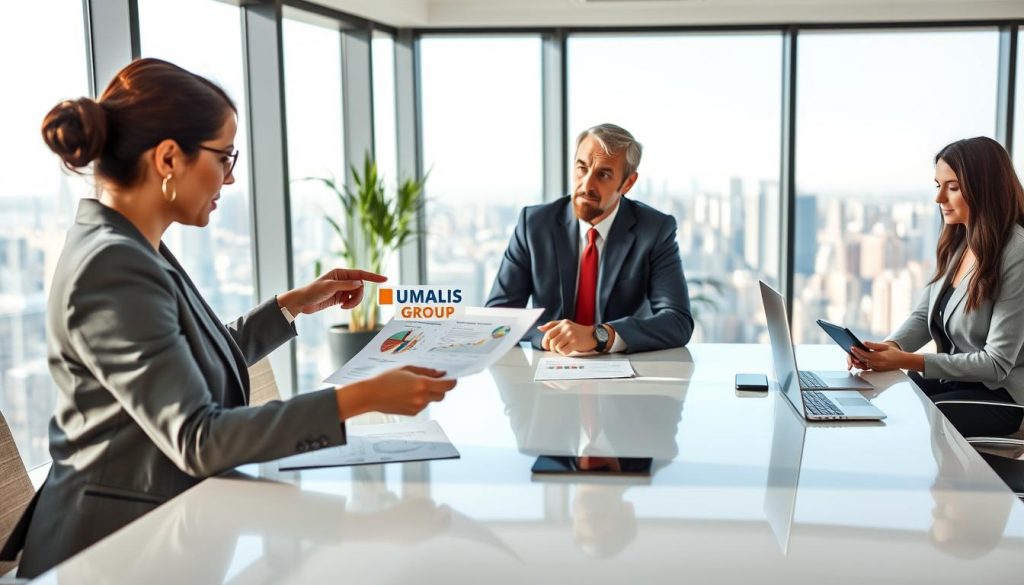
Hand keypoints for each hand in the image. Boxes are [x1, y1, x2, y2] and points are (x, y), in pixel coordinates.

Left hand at [280, 268, 387, 315]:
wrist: (303, 302)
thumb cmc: (313, 291)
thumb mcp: (329, 287)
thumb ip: (346, 285)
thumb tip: (360, 283)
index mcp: (341, 273)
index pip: (361, 274)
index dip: (373, 277)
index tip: (384, 279)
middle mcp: (343, 280)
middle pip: (361, 287)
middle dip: (357, 297)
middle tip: (348, 304)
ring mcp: (342, 289)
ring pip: (357, 295)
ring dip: (353, 302)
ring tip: (343, 307)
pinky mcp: (340, 297)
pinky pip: (352, 301)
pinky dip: (350, 305)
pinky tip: (341, 307)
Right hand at [336, 365, 456, 417]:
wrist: (371, 395)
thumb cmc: (386, 379)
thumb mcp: (407, 369)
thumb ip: (426, 371)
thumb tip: (440, 373)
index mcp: (423, 384)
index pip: (448, 385)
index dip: (452, 381)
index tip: (453, 378)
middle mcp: (422, 397)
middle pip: (442, 395)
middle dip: (441, 388)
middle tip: (434, 381)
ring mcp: (418, 407)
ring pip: (432, 400)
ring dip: (429, 394)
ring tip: (413, 386)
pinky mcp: (413, 413)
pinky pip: (423, 405)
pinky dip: (420, 400)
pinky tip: (407, 394)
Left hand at [538, 320, 596, 354]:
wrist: (594, 335)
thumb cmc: (579, 332)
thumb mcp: (565, 325)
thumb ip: (552, 326)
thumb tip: (540, 328)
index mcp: (563, 323)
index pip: (548, 333)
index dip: (545, 342)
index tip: (546, 346)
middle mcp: (566, 328)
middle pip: (552, 341)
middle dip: (551, 348)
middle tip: (555, 349)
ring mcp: (571, 335)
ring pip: (557, 347)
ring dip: (558, 350)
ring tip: (563, 349)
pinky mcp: (575, 342)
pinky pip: (563, 351)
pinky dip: (564, 353)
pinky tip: (568, 350)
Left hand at [851, 340, 912, 371]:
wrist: (902, 361)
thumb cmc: (894, 353)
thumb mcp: (884, 346)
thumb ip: (873, 345)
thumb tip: (864, 343)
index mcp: (878, 357)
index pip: (865, 354)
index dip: (857, 351)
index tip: (852, 347)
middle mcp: (876, 364)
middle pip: (862, 360)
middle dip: (855, 355)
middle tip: (850, 350)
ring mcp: (875, 368)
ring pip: (863, 364)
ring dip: (856, 361)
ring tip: (851, 355)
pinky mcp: (876, 370)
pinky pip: (866, 367)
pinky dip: (861, 363)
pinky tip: (857, 360)